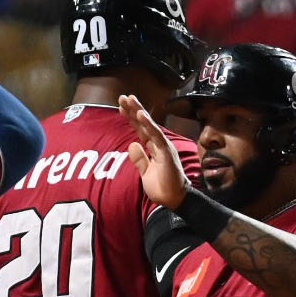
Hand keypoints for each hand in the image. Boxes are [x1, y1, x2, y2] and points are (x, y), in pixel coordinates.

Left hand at [120, 94, 190, 208]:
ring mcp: (163, 146)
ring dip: (139, 111)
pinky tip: (140, 114)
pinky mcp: (166, 151)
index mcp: (154, 148)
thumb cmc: (162, 188)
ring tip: (130, 99)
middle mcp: (159, 144)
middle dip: (133, 109)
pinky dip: (148, 124)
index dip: (131, 118)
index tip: (121, 107)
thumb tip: (132, 144)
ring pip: (150, 125)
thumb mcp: (145, 173)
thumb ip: (139, 159)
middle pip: (144, 123)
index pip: (140, 130)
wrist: (174, 200)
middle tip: (123, 96)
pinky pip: (156, 135)